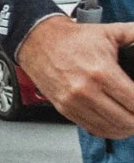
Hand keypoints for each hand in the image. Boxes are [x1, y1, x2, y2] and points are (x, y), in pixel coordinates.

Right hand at [19, 17, 133, 139]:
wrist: (37, 41)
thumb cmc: (72, 39)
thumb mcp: (111, 32)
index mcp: (101, 72)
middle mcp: (86, 90)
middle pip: (127, 120)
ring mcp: (73, 102)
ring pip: (112, 129)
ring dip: (127, 127)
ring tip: (132, 119)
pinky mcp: (65, 109)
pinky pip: (94, 129)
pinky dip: (110, 131)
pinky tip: (118, 124)